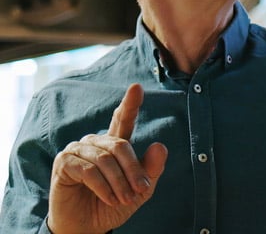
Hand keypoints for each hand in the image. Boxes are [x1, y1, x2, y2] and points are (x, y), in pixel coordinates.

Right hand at [47, 83, 166, 233]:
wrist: (87, 228)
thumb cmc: (113, 205)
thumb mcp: (139, 190)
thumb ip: (151, 169)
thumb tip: (159, 146)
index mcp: (115, 142)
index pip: (124, 119)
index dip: (130, 103)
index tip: (136, 87)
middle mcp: (96, 141)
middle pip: (120, 146)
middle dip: (133, 170)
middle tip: (139, 191)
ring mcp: (78, 149)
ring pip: (105, 159)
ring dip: (118, 182)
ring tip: (123, 199)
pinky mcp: (64, 163)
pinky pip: (89, 170)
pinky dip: (103, 187)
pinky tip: (109, 199)